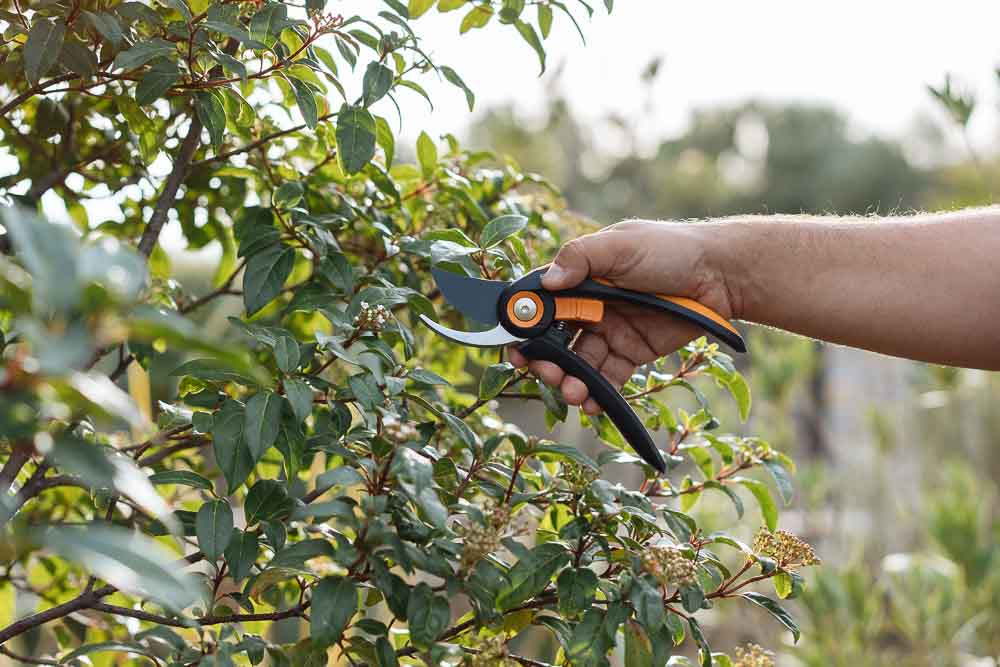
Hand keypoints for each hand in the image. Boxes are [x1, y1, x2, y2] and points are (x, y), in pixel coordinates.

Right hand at [508, 220, 737, 413]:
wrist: (722, 275)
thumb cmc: (671, 249)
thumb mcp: (622, 245)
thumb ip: (581, 258)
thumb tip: (548, 282)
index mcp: (581, 276)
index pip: (541, 303)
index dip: (524, 326)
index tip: (515, 347)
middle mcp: (590, 306)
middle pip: (554, 339)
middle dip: (545, 361)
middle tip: (546, 374)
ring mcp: (611, 331)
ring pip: (578, 363)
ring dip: (569, 380)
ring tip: (573, 393)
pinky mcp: (632, 353)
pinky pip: (607, 377)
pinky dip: (597, 393)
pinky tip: (591, 404)